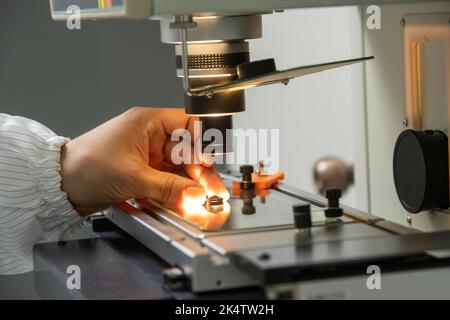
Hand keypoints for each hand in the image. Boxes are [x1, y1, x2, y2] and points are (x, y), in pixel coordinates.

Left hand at [60, 107, 228, 215]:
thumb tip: (196, 193)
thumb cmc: (86, 166)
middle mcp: (152, 137)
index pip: (188, 124)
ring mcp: (149, 156)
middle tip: (212, 191)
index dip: (203, 142)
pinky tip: (187, 202)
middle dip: (200, 172)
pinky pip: (169, 181)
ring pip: (180, 169)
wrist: (61, 185)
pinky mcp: (145, 173)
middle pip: (187, 151)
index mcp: (148, 123)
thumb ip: (168, 186)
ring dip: (191, 185)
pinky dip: (178, 192)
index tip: (211, 163)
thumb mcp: (132, 176)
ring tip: (202, 201)